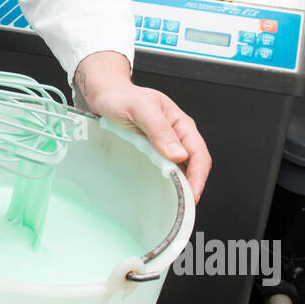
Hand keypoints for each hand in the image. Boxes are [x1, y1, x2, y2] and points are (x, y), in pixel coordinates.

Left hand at [73, 52, 211, 201]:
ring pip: (182, 170)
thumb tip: (178, 153)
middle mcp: (177, 135)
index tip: (191, 195)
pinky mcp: (155, 152)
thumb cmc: (121, 98)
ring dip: (181, 186)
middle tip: (183, 207)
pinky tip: (163, 192)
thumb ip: (159, 129)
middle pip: (195, 165)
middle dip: (193, 186)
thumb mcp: (140, 109)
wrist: (105, 96)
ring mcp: (166, 145)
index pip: (199, 153)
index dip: (198, 176)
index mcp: (180, 123)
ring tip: (174, 204)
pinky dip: (168, 182)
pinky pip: (167, 170)